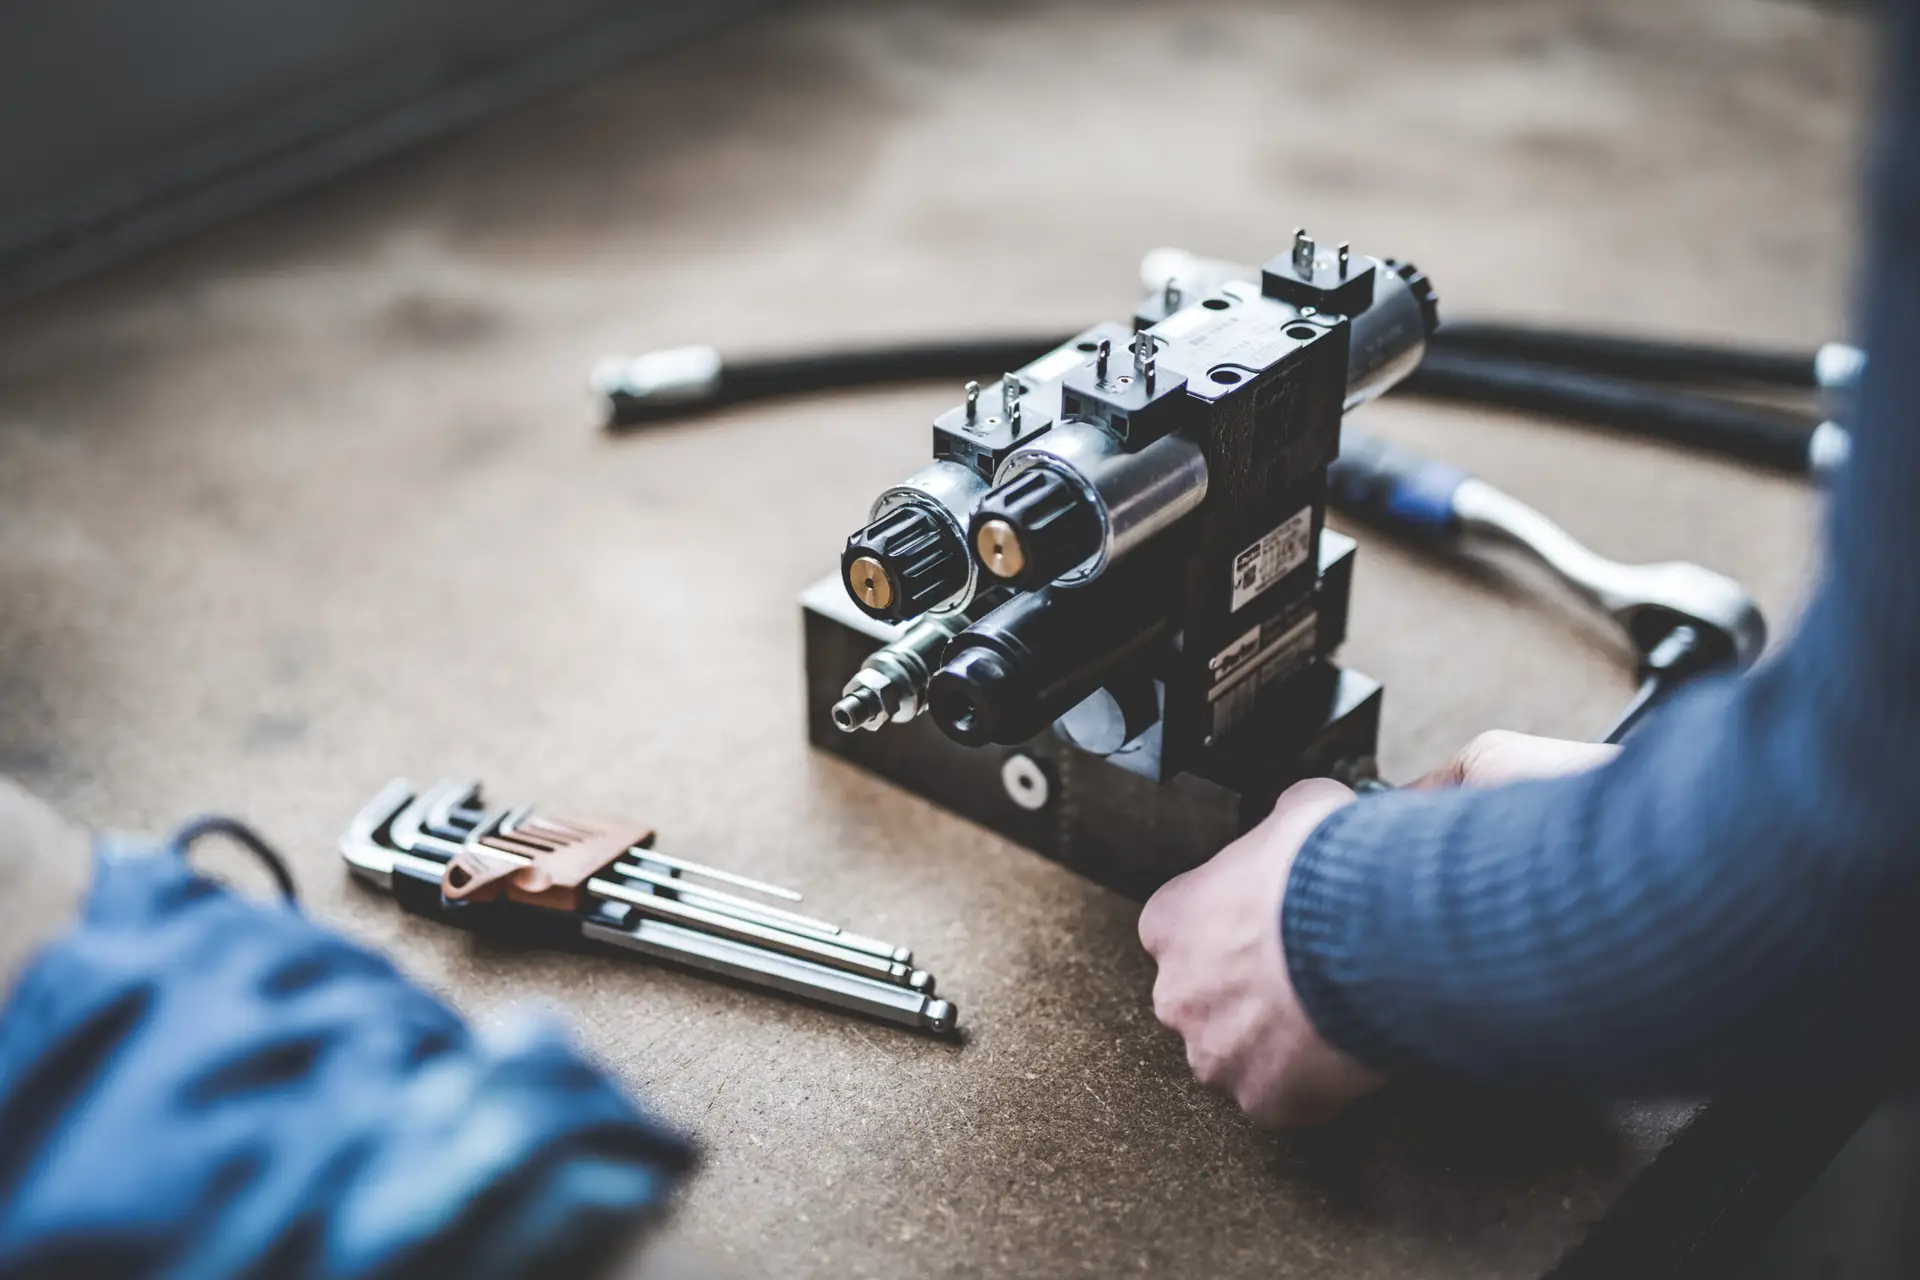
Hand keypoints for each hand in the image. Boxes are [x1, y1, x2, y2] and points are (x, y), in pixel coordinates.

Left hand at [1138, 732, 1618, 1126]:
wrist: (1371, 935)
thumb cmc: (1327, 871)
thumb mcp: (1302, 811)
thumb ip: (1287, 820)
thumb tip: (1308, 811)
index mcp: (1170, 922)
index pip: (1180, 929)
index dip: (1228, 927)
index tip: (1266, 926)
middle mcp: (1177, 992)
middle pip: (1203, 996)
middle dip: (1247, 989)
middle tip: (1305, 974)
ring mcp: (1217, 1053)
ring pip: (1237, 1053)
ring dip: (1275, 1039)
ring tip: (1330, 1014)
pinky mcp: (1264, 1100)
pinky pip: (1283, 1099)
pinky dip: (1312, 1085)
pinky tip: (1345, 1052)